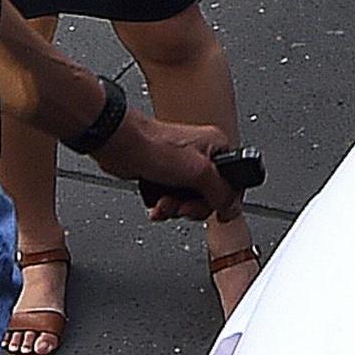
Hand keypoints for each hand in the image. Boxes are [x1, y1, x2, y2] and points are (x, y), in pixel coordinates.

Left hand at [88, 110, 241, 221]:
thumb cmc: (154, 147)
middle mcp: (202, 155)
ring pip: (190, 201)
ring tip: (165, 201)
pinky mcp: (165, 176)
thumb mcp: (199, 172)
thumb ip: (221, 192)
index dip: (223, 199)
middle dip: (193, 206)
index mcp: (217, 146)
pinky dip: (164, 206)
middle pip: (211, 196)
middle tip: (183, 204)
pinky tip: (157, 202)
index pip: (233, 181)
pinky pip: (173, 200)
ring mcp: (183, 166)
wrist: (121, 147)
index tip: (213, 208)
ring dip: (175, 207)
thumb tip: (232, 208)